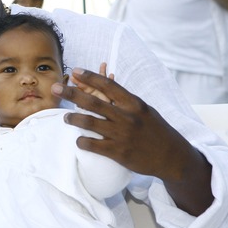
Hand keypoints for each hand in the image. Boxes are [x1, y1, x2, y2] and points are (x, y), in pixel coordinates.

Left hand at [53, 68, 200, 181]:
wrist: (172, 157)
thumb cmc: (156, 130)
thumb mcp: (144, 110)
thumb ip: (125, 101)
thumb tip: (105, 87)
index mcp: (134, 104)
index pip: (108, 85)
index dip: (90, 76)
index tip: (74, 70)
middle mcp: (127, 117)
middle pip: (93, 101)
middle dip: (71, 93)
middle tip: (55, 88)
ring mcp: (122, 135)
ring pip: (88, 122)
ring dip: (72, 118)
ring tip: (65, 117)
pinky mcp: (118, 152)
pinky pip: (92, 145)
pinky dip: (82, 141)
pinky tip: (78, 140)